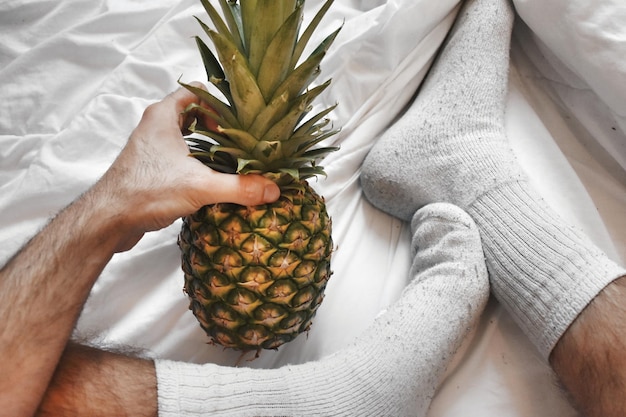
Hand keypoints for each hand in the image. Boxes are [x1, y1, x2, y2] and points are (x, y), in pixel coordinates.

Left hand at [95, 84, 279, 250]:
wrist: (108, 220)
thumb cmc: (146, 191)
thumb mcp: (200, 187)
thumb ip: (239, 187)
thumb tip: (273, 189)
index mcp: (163, 116)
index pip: (196, 92)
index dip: (220, 104)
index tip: (241, 123)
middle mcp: (155, 127)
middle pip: (194, 114)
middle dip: (220, 127)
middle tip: (242, 143)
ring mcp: (152, 149)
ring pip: (187, 137)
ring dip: (209, 146)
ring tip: (233, 161)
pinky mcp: (151, 169)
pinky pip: (180, 156)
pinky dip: (197, 162)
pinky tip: (213, 180)